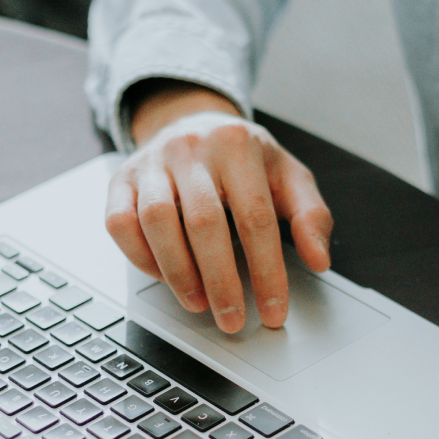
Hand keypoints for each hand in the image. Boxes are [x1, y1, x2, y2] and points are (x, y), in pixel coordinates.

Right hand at [106, 81, 332, 333]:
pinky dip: (140, 256)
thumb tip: (319, 259)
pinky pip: (120, 222)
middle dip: (220, 281)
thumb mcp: (287, 175)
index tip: (273, 311)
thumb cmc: (242, 157)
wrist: (190, 119)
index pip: (256, 218)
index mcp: (238, 145)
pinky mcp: (121, 179)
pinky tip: (163, 276)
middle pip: (204, 223)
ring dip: (178, 273)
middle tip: (232, 319)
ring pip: (156, 221)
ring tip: (198, 303)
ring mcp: (151, 162)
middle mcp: (191, 149)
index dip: (267, 271)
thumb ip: (311, 214)